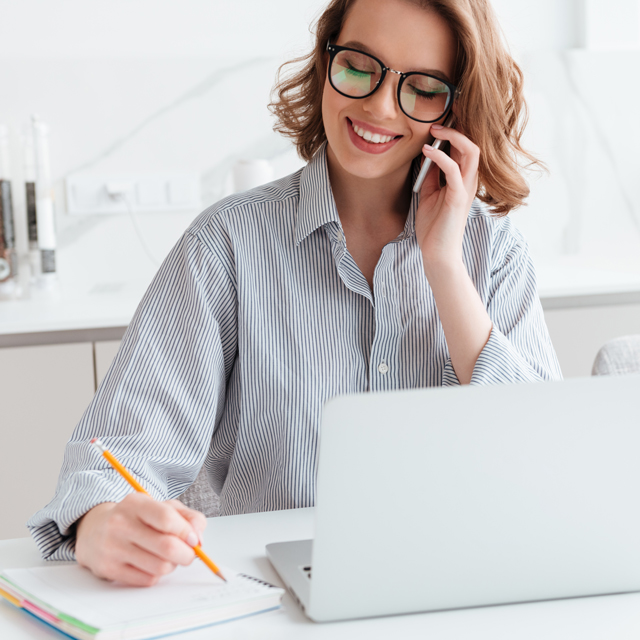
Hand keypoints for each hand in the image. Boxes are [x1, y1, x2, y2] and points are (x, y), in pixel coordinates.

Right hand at [75, 493, 206, 586]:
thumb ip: (187, 517)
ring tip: (169, 557)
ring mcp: (113, 548)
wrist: (93, 529)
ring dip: (172, 565)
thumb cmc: (135, 517)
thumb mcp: (160, 506)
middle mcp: (121, 525)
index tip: (195, 539)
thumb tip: (199, 538)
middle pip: (166, 546)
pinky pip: (147, 580)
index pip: (166, 519)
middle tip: (189, 553)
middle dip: (187, 554)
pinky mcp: (108, 570)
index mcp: (135, 504)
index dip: (187, 532)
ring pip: (160, 566)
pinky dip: (158, 574)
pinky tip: (152, 563)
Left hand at [414, 124, 479, 273]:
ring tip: (434, 129)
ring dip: (453, 136)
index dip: (456, 129)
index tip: (438, 118)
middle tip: (436, 119)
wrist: (437, 253)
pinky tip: (427, 150)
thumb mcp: (429, 194)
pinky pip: (454, 170)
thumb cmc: (434, 226)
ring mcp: (466, 189)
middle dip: (458, 125)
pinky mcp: (458, 198)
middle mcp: (469, 181)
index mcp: (463, 179)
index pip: (466, 147)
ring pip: (471, 151)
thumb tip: (426, 154)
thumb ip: (431, 175)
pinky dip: (441, 156)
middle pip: (473, 143)